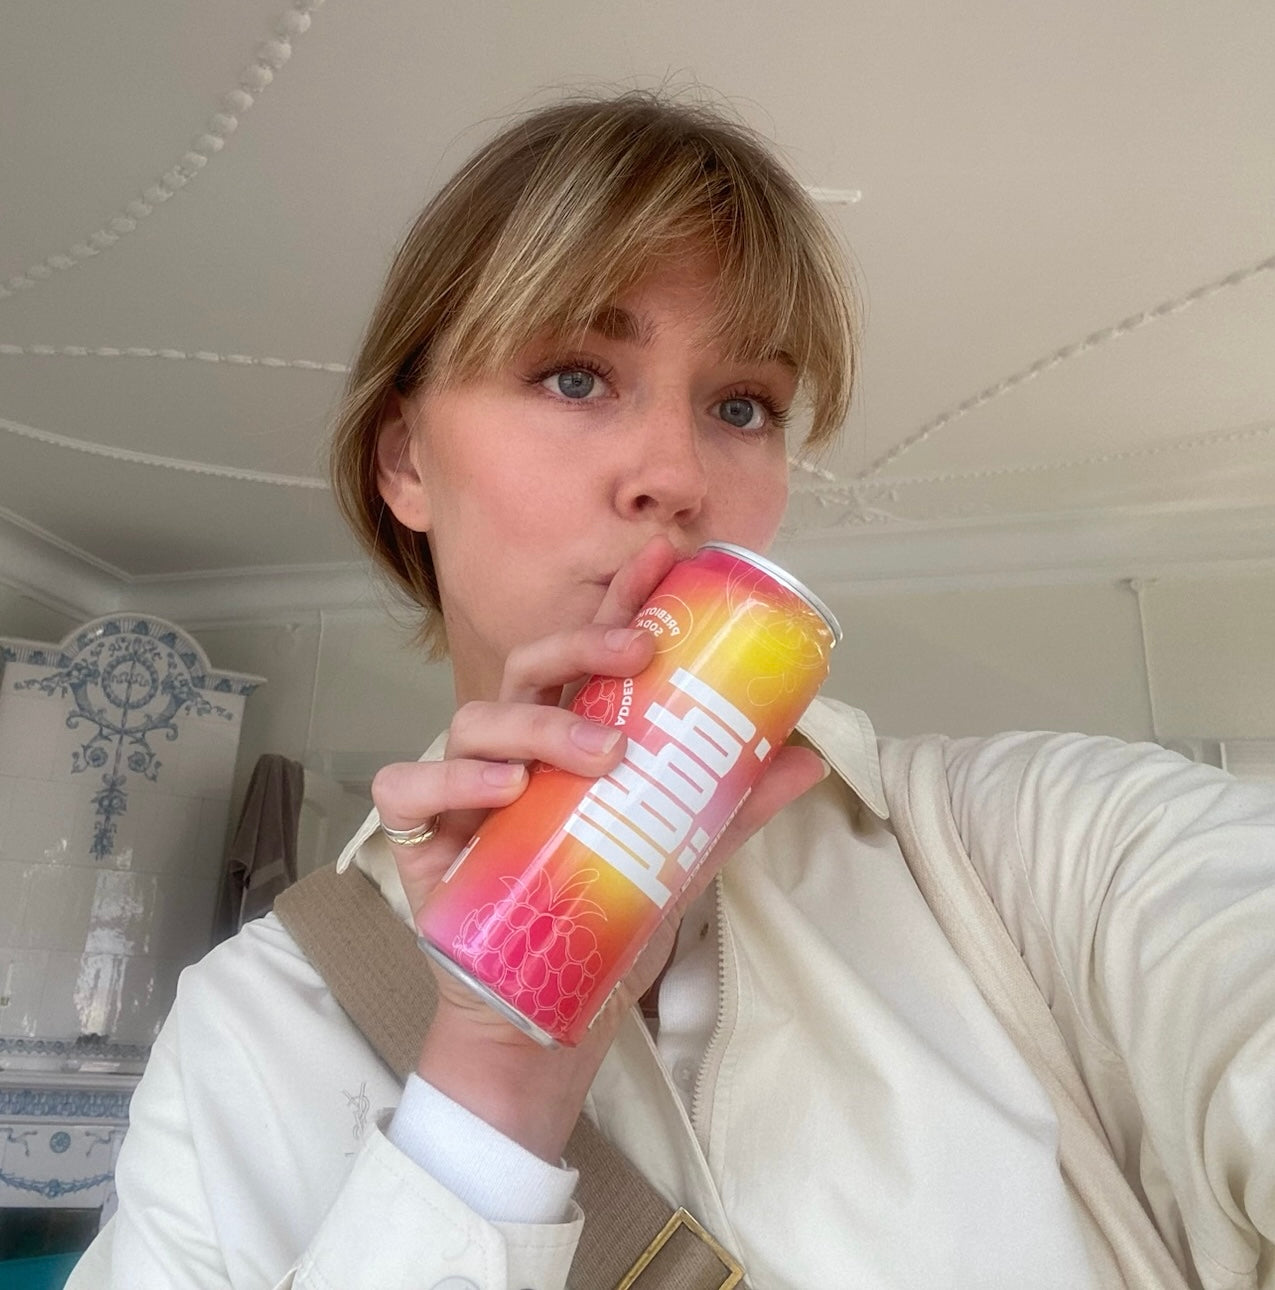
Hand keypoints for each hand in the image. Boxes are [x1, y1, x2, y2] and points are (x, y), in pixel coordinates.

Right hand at [370, 535, 826, 1158]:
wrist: (540, 1020)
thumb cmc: (600, 927)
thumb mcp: (676, 861)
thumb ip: (730, 809)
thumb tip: (807, 757)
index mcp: (568, 741)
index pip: (589, 655)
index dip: (619, 601)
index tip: (664, 558)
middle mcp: (514, 751)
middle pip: (529, 666)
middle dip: (581, 643)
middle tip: (639, 654)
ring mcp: (465, 791)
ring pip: (473, 718)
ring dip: (535, 722)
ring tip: (598, 754)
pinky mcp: (421, 840)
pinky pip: (409, 791)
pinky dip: (449, 782)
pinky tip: (502, 792)